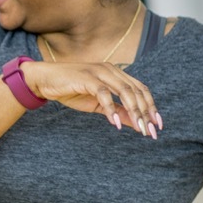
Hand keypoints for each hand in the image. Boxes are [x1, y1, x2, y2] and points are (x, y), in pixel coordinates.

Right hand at [21, 61, 161, 136]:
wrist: (45, 81)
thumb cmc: (71, 90)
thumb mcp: (97, 105)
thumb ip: (117, 111)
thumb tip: (135, 123)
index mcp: (116, 74)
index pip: (140, 89)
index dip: (151, 106)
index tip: (157, 124)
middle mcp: (111, 70)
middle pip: (136, 91)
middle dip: (146, 112)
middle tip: (151, 131)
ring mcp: (99, 72)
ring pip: (125, 91)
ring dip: (134, 111)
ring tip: (139, 128)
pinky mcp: (87, 78)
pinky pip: (104, 94)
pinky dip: (111, 109)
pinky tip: (115, 123)